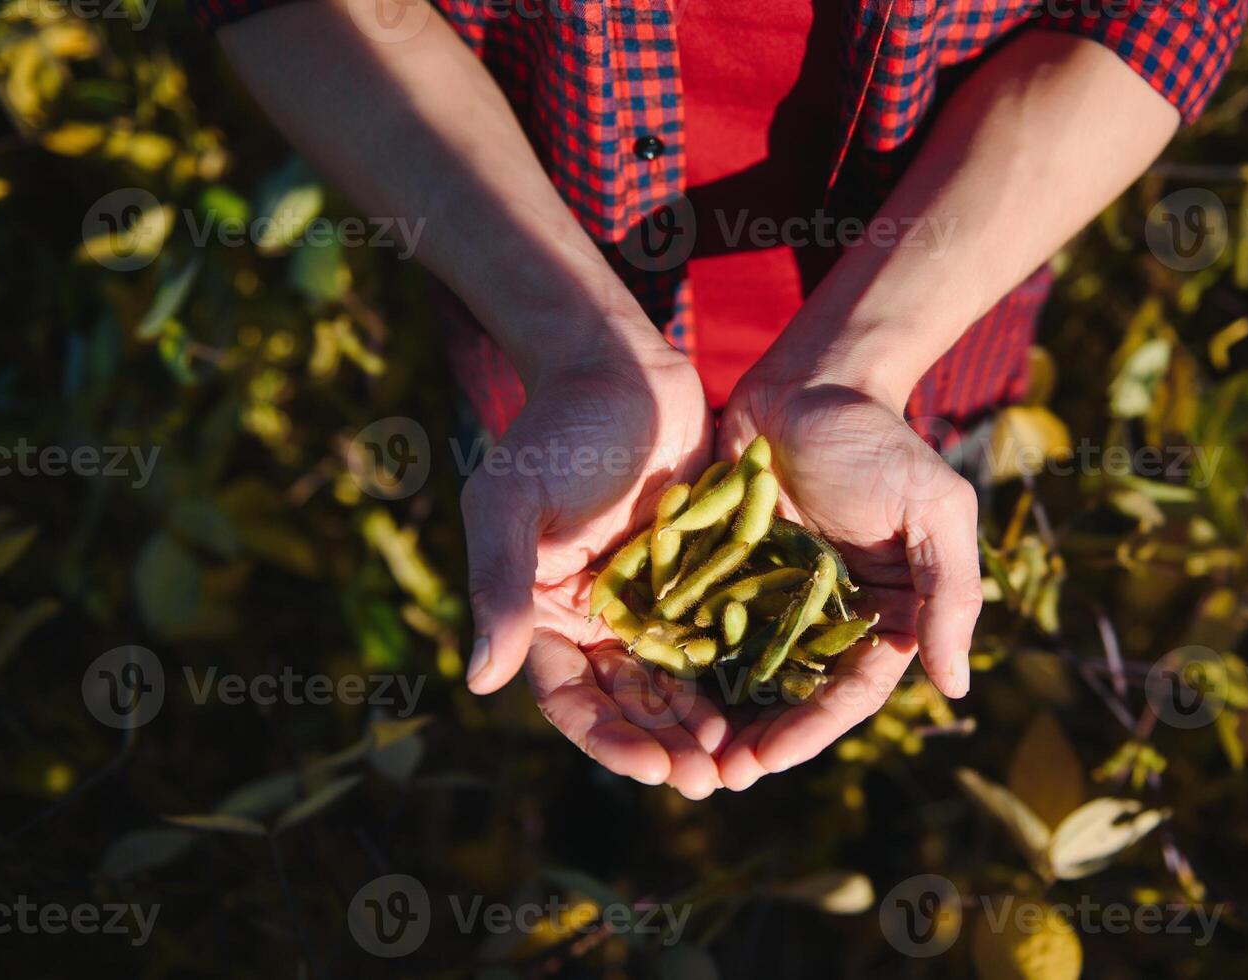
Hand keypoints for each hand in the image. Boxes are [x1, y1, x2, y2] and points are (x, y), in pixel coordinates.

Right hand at [460, 347, 727, 798]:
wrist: (618, 369)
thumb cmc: (554, 432)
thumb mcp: (512, 504)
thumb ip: (499, 586)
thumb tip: (480, 680)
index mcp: (541, 613)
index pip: (570, 698)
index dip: (608, 740)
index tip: (651, 767)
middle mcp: (593, 618)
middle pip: (627, 704)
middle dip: (664, 745)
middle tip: (708, 779)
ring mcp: (648, 600)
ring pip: (675, 681)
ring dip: (701, 723)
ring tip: (738, 759)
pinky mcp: (697, 577)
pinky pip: (716, 636)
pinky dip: (735, 672)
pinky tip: (767, 701)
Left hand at [713, 371, 981, 788]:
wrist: (810, 379)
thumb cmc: (879, 439)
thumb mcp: (933, 507)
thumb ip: (950, 592)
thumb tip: (956, 686)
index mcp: (881, 613)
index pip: (849, 691)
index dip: (812, 729)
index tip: (769, 759)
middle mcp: (824, 616)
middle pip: (791, 695)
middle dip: (757, 739)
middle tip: (714, 776)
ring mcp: (771, 596)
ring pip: (743, 672)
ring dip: (715, 716)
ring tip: (679, 754)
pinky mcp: (723, 571)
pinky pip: (702, 624)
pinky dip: (682, 660)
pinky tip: (650, 691)